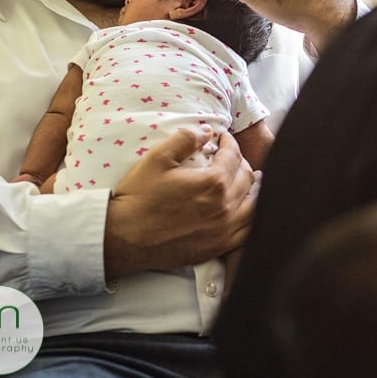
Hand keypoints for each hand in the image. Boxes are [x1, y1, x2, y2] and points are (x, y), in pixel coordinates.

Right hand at [104, 127, 257, 278]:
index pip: (234, 156)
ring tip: (247, 180)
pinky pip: (247, 231)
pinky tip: (244, 210)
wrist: (123, 239)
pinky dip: (251, 217)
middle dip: (241, 163)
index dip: (230, 142)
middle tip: (231, 158)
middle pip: (248, 178)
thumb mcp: (157, 159)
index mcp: (214, 183)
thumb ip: (185, 139)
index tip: (223, 138)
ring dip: (252, 189)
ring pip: (254, 205)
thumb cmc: (138, 198)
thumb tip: (207, 130)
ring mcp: (223, 230)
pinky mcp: (217, 247)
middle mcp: (225, 207)